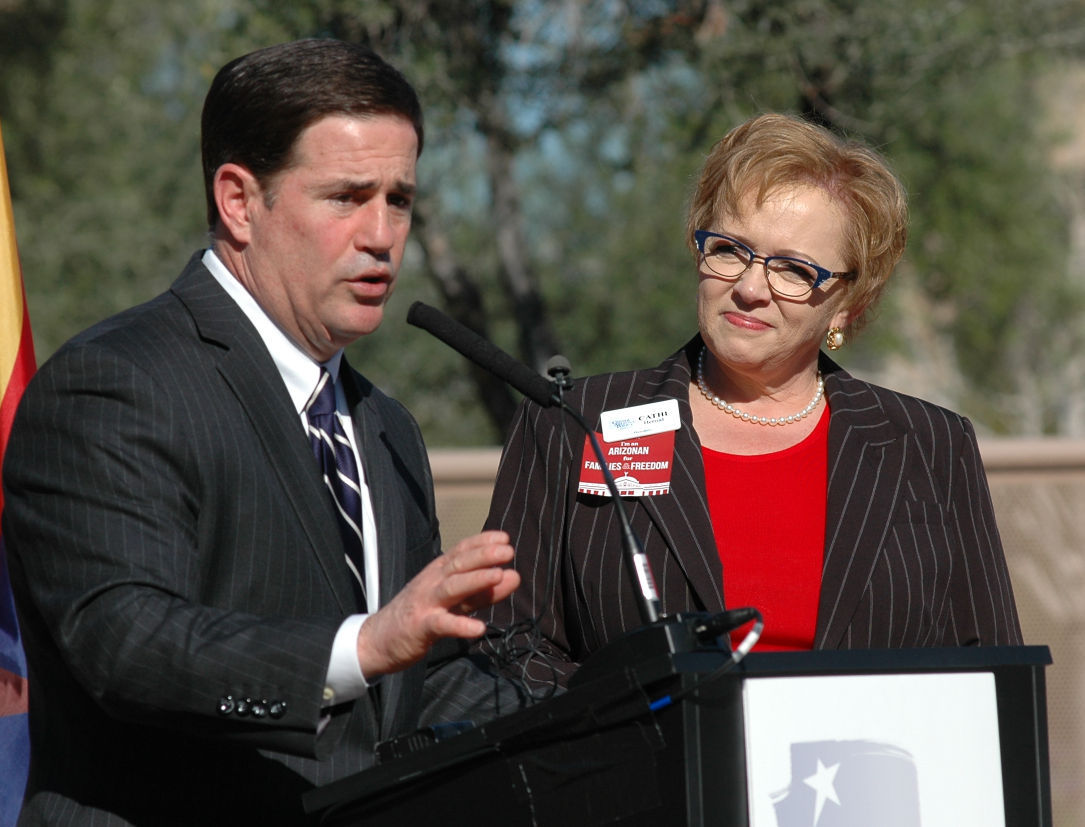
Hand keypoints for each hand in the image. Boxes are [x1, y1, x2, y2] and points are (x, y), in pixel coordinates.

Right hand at [355, 530, 518, 677]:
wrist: (379, 640)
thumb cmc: (421, 615)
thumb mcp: (453, 600)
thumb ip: (483, 591)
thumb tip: (514, 576)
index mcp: (439, 572)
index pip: (461, 551)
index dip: (482, 542)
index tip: (505, 538)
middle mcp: (432, 582)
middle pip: (458, 564)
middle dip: (483, 556)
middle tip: (508, 551)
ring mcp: (425, 603)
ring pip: (451, 588)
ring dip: (476, 580)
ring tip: (499, 576)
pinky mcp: (420, 627)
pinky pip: (441, 624)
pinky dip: (460, 625)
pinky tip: (479, 628)